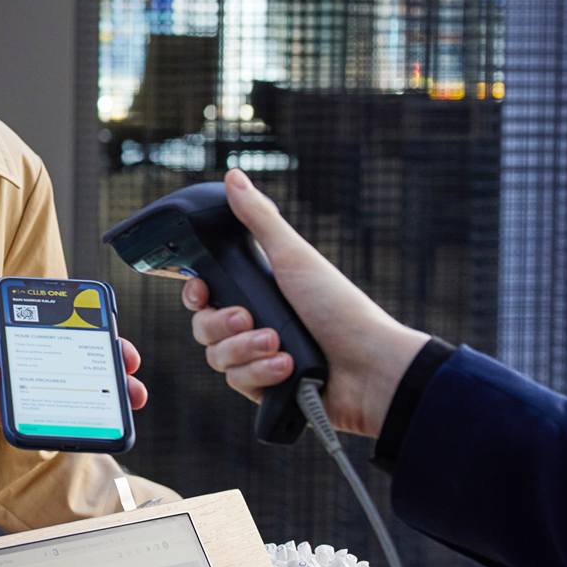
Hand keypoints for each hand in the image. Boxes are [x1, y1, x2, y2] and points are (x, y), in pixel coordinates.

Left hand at [0, 310, 147, 429]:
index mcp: (23, 326)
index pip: (69, 328)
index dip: (99, 337)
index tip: (120, 348)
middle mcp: (27, 356)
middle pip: (75, 366)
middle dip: (107, 378)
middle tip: (132, 390)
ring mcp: (16, 385)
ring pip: (58, 397)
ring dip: (84, 407)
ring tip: (111, 417)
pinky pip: (27, 420)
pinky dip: (44, 426)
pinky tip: (63, 432)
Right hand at [182, 169, 430, 437]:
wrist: (370, 367)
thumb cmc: (339, 308)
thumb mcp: (294, 258)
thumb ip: (259, 219)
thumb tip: (234, 176)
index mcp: (259, 292)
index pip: (205, 296)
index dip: (197, 295)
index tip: (202, 292)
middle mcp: (255, 325)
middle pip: (204, 328)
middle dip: (224, 325)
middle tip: (249, 317)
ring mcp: (258, 359)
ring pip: (217, 358)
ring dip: (246, 350)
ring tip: (278, 345)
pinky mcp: (265, 389)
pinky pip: (238, 382)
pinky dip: (261, 373)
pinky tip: (286, 367)